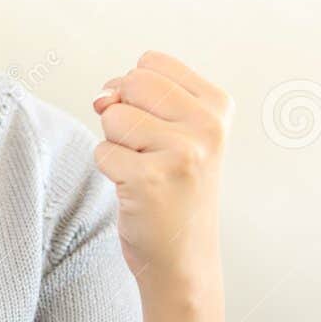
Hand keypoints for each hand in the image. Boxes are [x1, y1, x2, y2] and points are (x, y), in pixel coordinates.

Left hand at [91, 51, 232, 293]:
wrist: (182, 259)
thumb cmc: (171, 187)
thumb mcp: (170, 130)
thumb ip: (136, 96)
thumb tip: (102, 97)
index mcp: (217, 106)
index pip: (150, 62)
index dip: (137, 92)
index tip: (159, 127)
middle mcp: (208, 127)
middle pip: (130, 83)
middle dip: (124, 116)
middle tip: (150, 153)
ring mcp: (182, 154)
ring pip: (113, 117)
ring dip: (117, 146)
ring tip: (145, 172)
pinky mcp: (151, 180)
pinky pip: (102, 151)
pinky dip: (110, 171)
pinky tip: (137, 191)